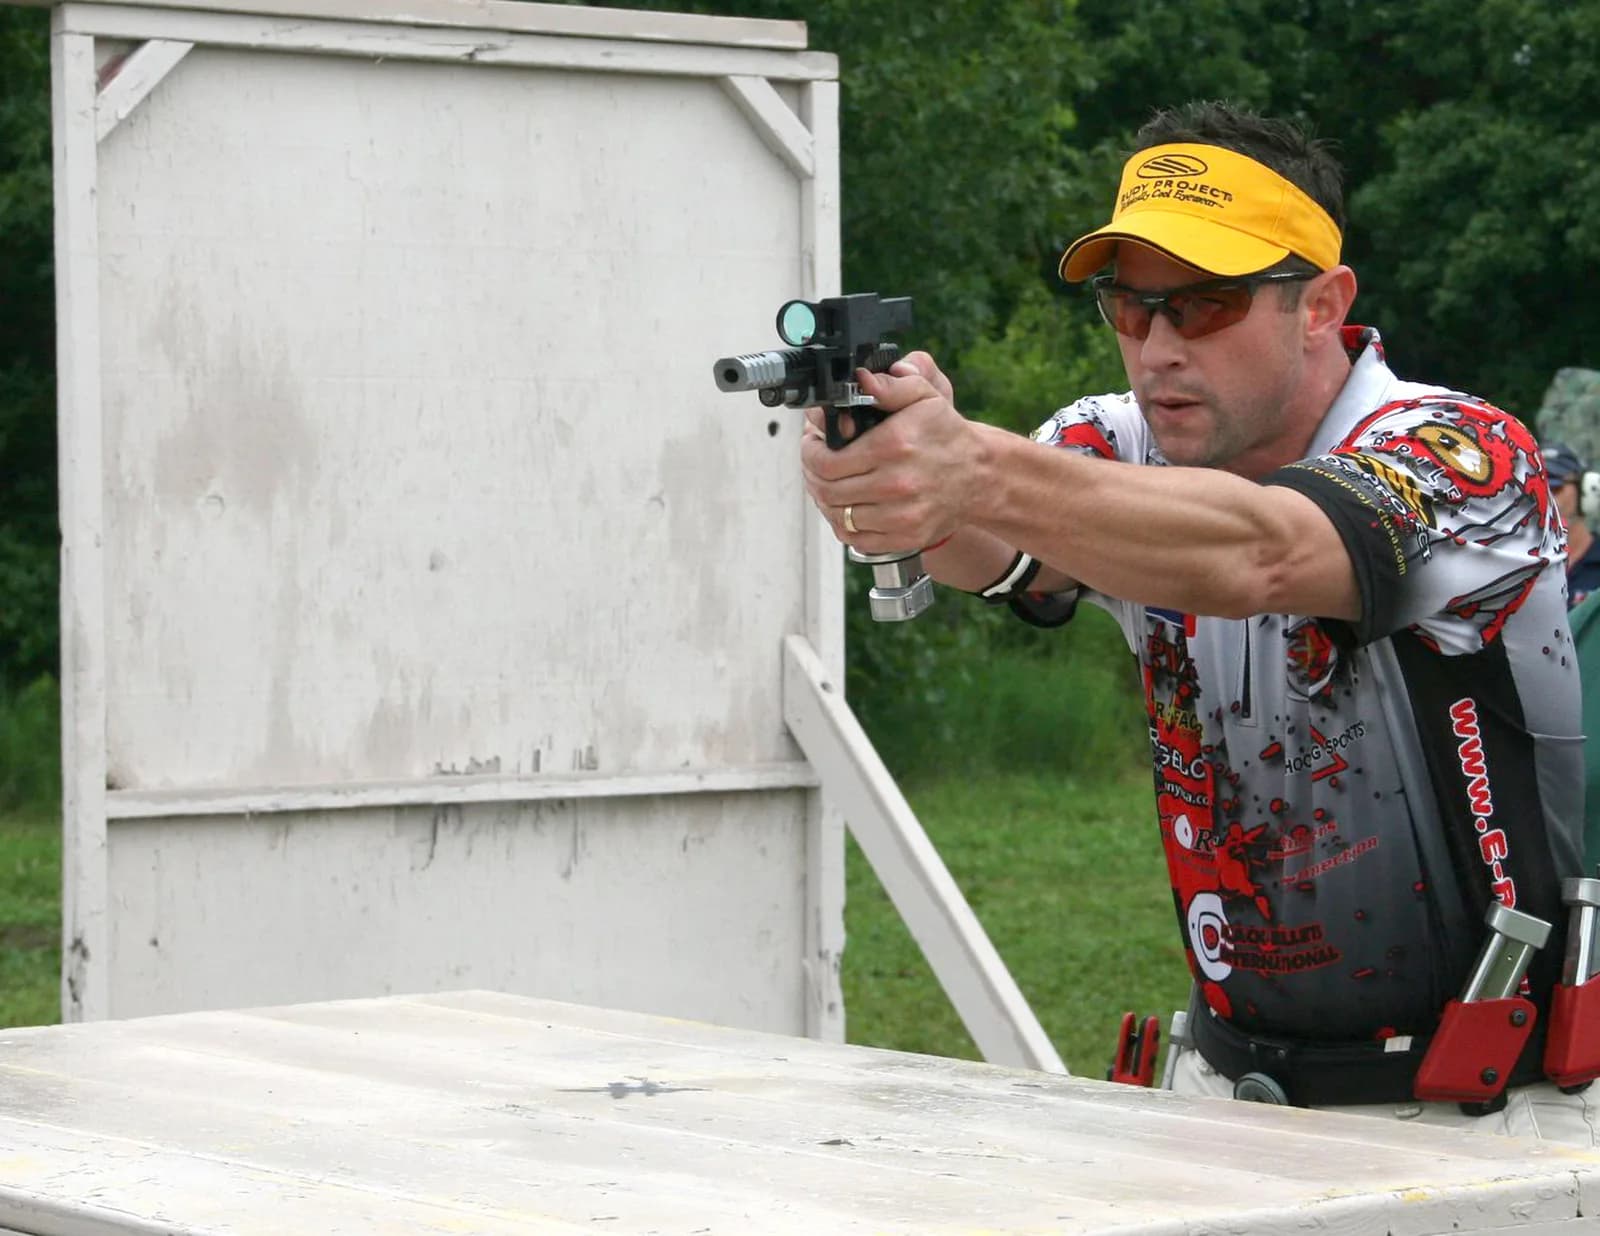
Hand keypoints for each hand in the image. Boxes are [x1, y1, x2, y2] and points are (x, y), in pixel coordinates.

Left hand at [800, 353, 980, 552]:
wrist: (980, 475)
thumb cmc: (947, 435)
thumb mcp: (924, 397)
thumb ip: (890, 386)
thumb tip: (860, 379)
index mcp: (894, 446)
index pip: (827, 461)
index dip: (810, 452)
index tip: (812, 444)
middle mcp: (896, 484)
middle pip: (827, 490)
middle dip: (813, 474)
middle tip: (816, 463)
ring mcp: (901, 515)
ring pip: (839, 516)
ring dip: (825, 500)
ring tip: (829, 484)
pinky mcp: (905, 537)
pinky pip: (856, 539)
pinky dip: (844, 524)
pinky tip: (847, 507)